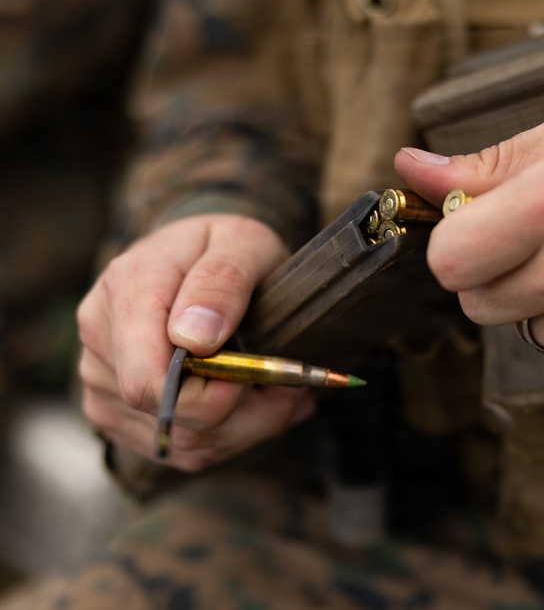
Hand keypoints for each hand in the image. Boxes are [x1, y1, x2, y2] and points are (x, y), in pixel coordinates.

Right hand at [77, 214, 315, 471]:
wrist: (203, 256)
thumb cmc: (227, 248)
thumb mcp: (243, 242)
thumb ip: (223, 280)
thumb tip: (195, 337)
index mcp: (125, 290)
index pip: (148, 380)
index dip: (211, 394)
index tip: (258, 376)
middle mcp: (103, 341)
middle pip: (174, 418)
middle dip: (246, 412)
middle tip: (290, 382)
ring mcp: (104, 383)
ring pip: (187, 443)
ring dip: (247, 424)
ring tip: (277, 385)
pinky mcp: (120, 414)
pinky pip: (186, 451)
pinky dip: (233, 433)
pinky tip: (254, 399)